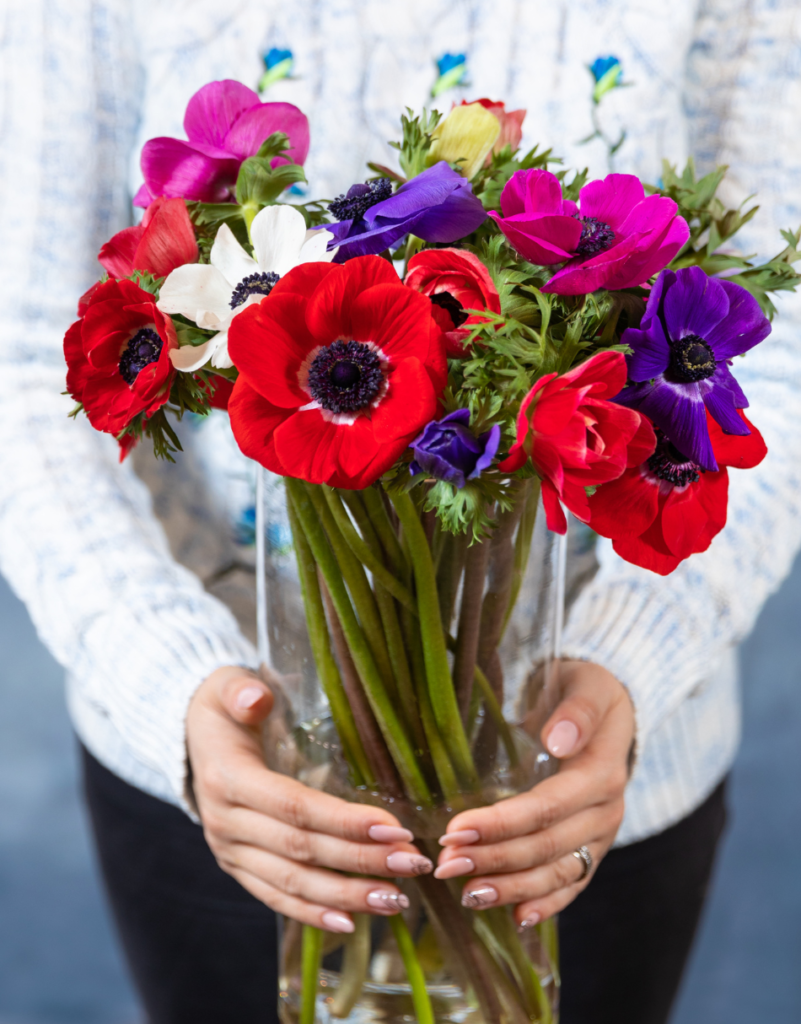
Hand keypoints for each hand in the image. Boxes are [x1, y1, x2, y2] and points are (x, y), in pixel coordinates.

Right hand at [187, 666, 433, 933]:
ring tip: (396, 899)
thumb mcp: (226, 686)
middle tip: (412, 862)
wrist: (191, 739)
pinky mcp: (238, 867)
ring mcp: (230, 851)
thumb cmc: (223, 709)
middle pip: (301, 850)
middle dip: (360, 861)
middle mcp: (226, 824)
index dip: (342, 821)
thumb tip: (256, 698)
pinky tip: (352, 921)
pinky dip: (312, 913)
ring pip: (292, 882)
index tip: (392, 827)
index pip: (293, 807)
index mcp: (228, 779)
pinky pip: (276, 897)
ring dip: (346, 895)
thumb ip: (241, 691)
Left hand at [434, 660, 633, 926]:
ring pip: (556, 873)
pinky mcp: (592, 848)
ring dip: (511, 889)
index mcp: (602, 774)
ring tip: (466, 894)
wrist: (611, 706)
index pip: (546, 808)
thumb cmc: (589, 689)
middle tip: (445, 865)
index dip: (502, 823)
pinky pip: (571, 884)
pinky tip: (517, 919)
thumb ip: (577, 712)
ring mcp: (600, 836)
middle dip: (494, 859)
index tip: (456, 829)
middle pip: (546, 846)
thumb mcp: (588, 686)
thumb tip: (558, 739)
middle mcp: (605, 812)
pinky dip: (545, 904)